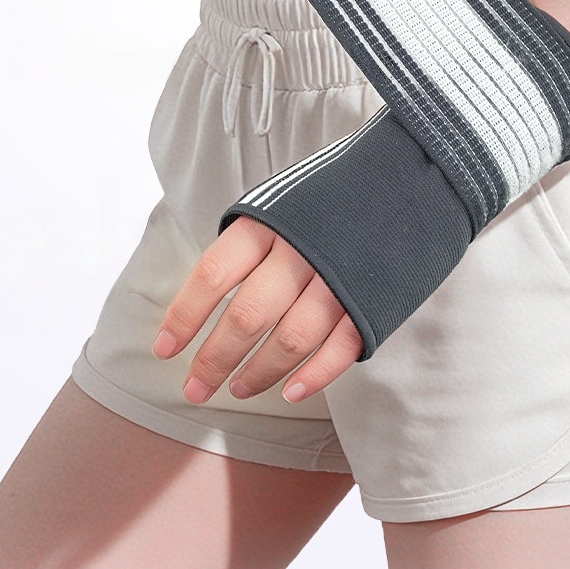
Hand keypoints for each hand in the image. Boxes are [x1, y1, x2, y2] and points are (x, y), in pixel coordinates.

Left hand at [151, 216, 363, 403]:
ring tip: (238, 388)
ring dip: (260, 372)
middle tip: (195, 388)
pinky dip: (315, 375)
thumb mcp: (279, 201)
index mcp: (268, 223)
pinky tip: (290, 393)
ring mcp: (339, 277)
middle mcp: (300, 250)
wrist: (405, 176)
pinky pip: (340, 348)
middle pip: (247, 316)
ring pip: (291, 339)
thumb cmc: (328, 195)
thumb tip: (205, 291)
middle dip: (214, 359)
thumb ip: (247, 241)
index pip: (213, 275)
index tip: (165, 349)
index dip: (185, 316)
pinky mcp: (373, 299)